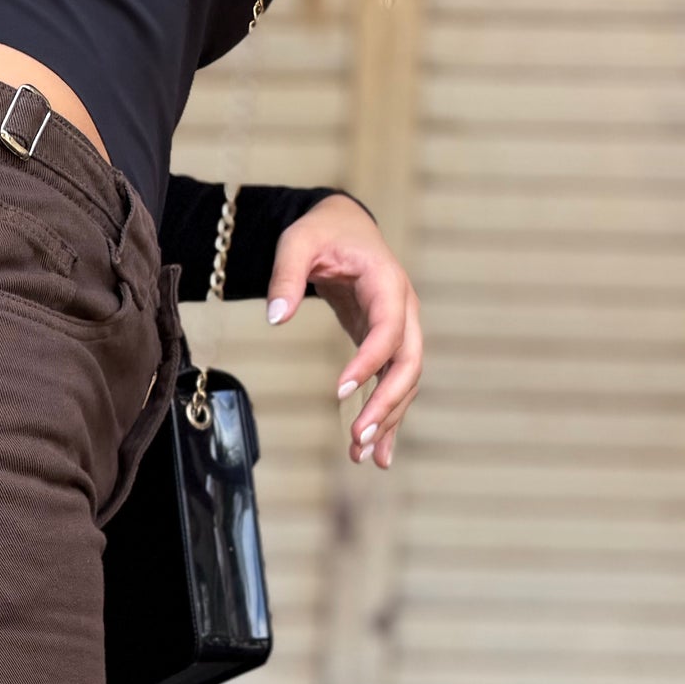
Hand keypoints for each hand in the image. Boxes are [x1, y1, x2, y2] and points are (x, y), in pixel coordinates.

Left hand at [264, 195, 422, 471]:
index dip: (369, 361)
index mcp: (388, 282)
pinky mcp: (387, 348)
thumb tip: (276, 318)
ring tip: (361, 456)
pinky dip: (387, 419)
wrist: (343, 227)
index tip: (340, 391)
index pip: (388, 329)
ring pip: (404, 382)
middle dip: (387, 403)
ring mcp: (400, 331)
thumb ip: (286, 274)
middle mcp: (404, 309)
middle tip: (358, 437)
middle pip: (408, 363)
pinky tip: (376, 455)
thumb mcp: (297, 242)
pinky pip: (393, 386)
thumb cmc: (322, 233)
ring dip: (387, 420)